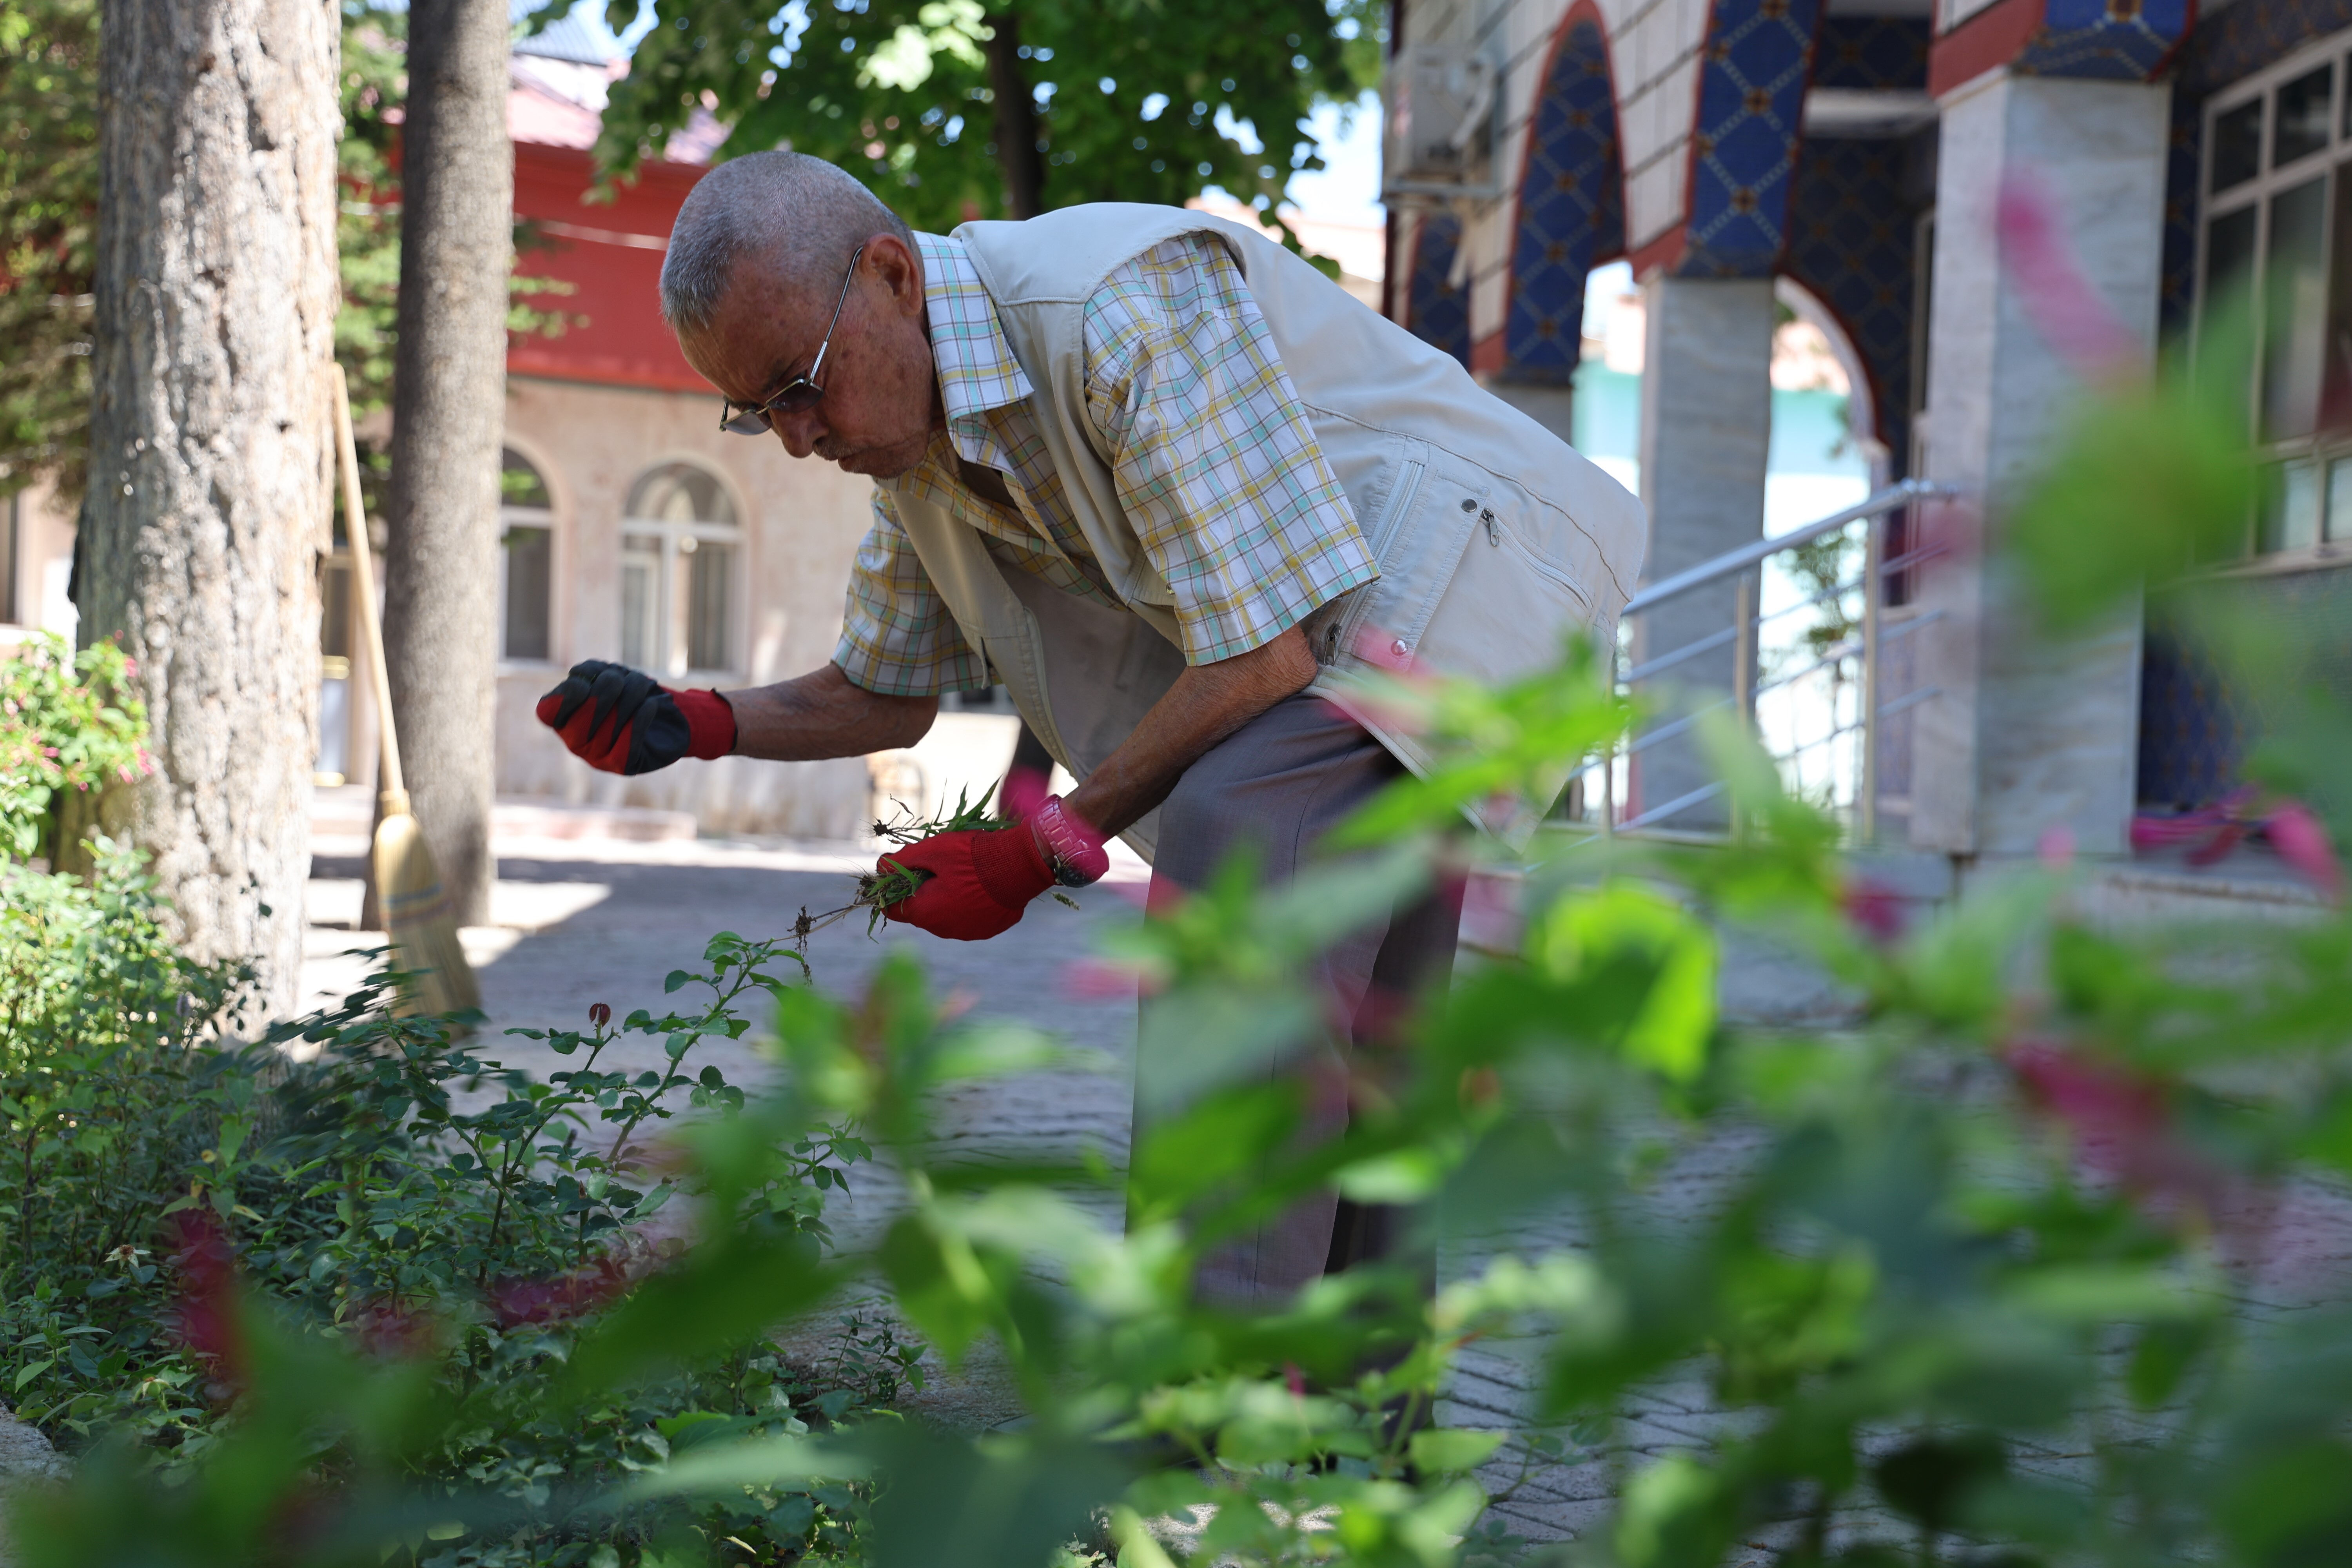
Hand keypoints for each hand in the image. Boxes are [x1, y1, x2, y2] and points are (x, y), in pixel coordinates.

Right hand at [536, 659, 735, 774]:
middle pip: (584, 711)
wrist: (666, 721)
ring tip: (641, 687)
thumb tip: (584, 686)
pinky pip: (628, 743)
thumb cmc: (628, 692)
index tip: (585, 684)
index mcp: (561, 717)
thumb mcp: (605, 674)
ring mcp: (596, 756)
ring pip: (611, 721)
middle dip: (607, 688)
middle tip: (619, 680)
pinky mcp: (621, 766)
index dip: (566, 695)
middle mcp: (573, 740)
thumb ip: (589, 674)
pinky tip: (650, 705)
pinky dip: (642, 718)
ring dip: (631, 695)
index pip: (547, 710)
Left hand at [880, 824, 1055, 940]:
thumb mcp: (931, 851)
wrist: (1018, 866)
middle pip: (920, 911)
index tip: (901, 872)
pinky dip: (969, 904)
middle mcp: (943, 930)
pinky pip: (969, 917)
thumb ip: (901, 861)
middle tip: (936, 867)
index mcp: (924, 913)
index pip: (891, 909)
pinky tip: (980, 886)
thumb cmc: (970, 856)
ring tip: (961, 874)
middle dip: (922, 891)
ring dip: (946, 898)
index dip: (891, 889)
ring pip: (945, 915)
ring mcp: (967, 932)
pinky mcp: (987, 929)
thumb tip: (881, 867)